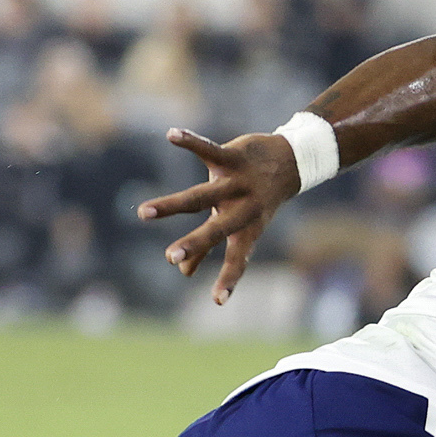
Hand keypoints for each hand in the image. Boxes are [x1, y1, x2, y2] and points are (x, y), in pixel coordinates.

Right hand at [136, 127, 302, 303]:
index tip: (217, 301)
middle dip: (195, 244)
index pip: (237, 258)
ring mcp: (238, 182)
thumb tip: (185, 274)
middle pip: (216, 229)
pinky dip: (190, 142)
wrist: (291, 160)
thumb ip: (210, 248)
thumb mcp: (239, 223)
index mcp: (247, 228)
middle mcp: (243, 208)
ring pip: (202, 196)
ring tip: (144, 212)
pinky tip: (171, 135)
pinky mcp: (233, 157)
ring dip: (172, 205)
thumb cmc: (258, 199)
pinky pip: (208, 149)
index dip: (228, 278)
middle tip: (170, 258)